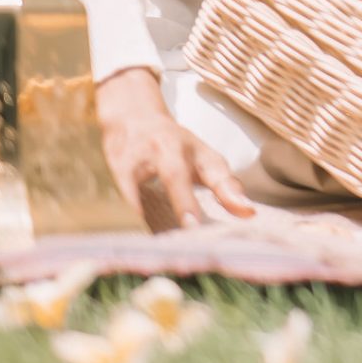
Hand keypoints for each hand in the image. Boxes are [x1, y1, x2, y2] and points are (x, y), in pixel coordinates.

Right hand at [96, 69, 253, 227]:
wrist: (132, 115)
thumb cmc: (174, 146)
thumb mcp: (202, 159)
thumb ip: (224, 185)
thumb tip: (248, 213)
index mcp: (195, 150)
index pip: (216, 169)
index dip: (229, 192)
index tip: (246, 212)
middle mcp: (167, 148)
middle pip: (175, 174)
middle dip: (183, 202)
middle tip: (192, 228)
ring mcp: (138, 156)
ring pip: (139, 188)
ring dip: (143, 216)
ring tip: (153, 247)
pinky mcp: (114, 167)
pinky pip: (116, 195)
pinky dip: (121, 216)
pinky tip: (125, 236)